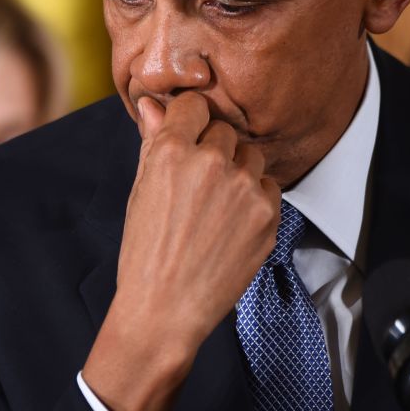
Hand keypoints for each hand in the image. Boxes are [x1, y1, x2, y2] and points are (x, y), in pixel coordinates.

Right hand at [82, 91, 280, 410]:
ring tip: (215, 204)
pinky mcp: (267, 213)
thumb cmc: (146, 250)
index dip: (189, 121)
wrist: (166, 308)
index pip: (193, 104)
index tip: (187, 136)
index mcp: (172, 150)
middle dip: (213, 148)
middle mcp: (212, 162)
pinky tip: (231, 223)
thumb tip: (150, 102)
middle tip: (198, 183)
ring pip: (250, 154)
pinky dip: (254, 198)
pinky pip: (268, 185)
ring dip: (237, 170)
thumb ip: (152, 140)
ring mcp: (244, 187)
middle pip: (224, 129)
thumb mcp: (141, 189)